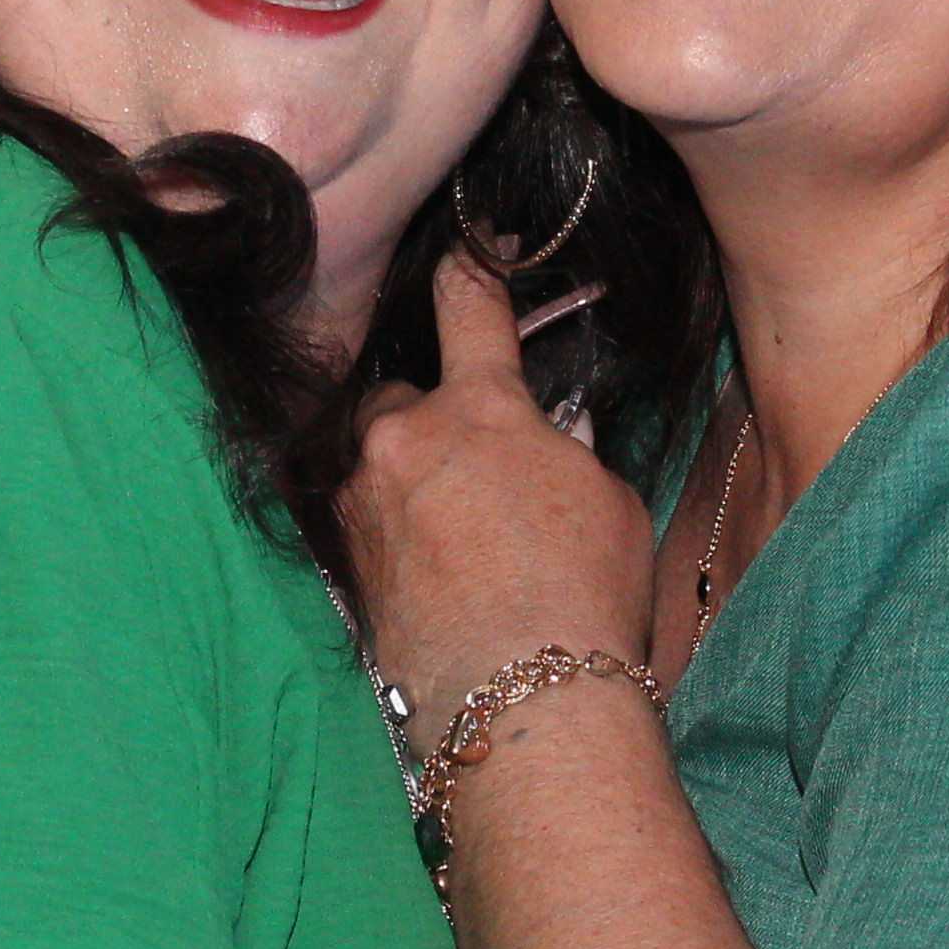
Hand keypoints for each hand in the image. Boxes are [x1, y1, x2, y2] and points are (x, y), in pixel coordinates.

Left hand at [343, 255, 658, 734]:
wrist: (520, 699)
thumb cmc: (583, 596)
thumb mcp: (606, 502)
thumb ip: (565, 453)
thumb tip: (547, 440)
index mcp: (480, 408)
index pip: (468, 309)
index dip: (470, 272)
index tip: (469, 250)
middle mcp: (405, 440)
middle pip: (401, 397)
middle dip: (430, 420)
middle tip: (475, 467)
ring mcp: (363, 502)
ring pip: (373, 461)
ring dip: (404, 479)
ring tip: (454, 534)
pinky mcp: (342, 563)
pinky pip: (362, 522)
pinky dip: (391, 533)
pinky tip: (433, 574)